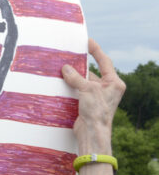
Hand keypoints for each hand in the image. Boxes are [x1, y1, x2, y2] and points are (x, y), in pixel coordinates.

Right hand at [61, 39, 124, 154]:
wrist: (92, 132)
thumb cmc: (96, 110)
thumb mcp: (87, 89)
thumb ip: (76, 77)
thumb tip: (65, 68)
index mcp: (114, 82)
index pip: (105, 62)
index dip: (96, 51)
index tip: (87, 41)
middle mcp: (108, 89)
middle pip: (92, 73)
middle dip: (80, 67)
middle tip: (68, 58)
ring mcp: (98, 97)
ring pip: (84, 82)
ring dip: (73, 78)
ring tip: (61, 71)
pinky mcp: (88, 104)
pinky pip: (78, 91)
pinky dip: (70, 88)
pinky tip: (61, 84)